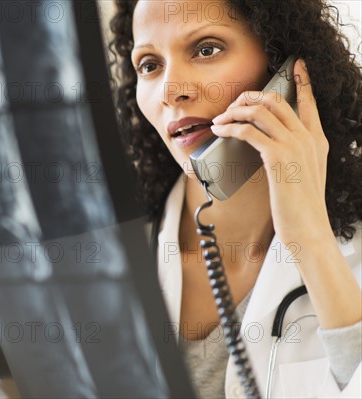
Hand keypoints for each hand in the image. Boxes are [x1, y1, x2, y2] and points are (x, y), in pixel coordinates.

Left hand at [210, 59, 330, 244]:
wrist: (308, 229)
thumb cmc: (300, 207)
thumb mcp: (303, 175)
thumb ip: (293, 156)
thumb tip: (268, 146)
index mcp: (317, 140)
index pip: (310, 102)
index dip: (303, 82)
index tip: (297, 65)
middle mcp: (308, 138)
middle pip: (277, 99)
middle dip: (249, 96)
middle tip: (231, 106)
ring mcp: (295, 145)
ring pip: (261, 110)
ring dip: (235, 111)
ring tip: (220, 120)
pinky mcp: (278, 157)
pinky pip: (250, 131)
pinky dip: (231, 127)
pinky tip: (221, 131)